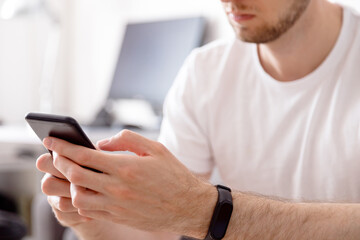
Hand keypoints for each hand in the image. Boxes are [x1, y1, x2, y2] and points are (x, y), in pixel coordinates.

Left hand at [43, 130, 216, 237]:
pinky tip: (84, 190)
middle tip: (55, 154)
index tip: (50, 141)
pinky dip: (80, 199)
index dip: (63, 147)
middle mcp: (117, 187)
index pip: (84, 156)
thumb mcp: (155, 148)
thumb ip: (126, 140)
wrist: (187, 205)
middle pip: (75, 175)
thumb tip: (101, 143)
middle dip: (59, 162)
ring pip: (78, 196)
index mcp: (126, 167)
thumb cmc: (174, 174)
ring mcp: (116, 205)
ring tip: (72, 173)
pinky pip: (89, 210)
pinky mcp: (118, 216)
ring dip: (69, 183)